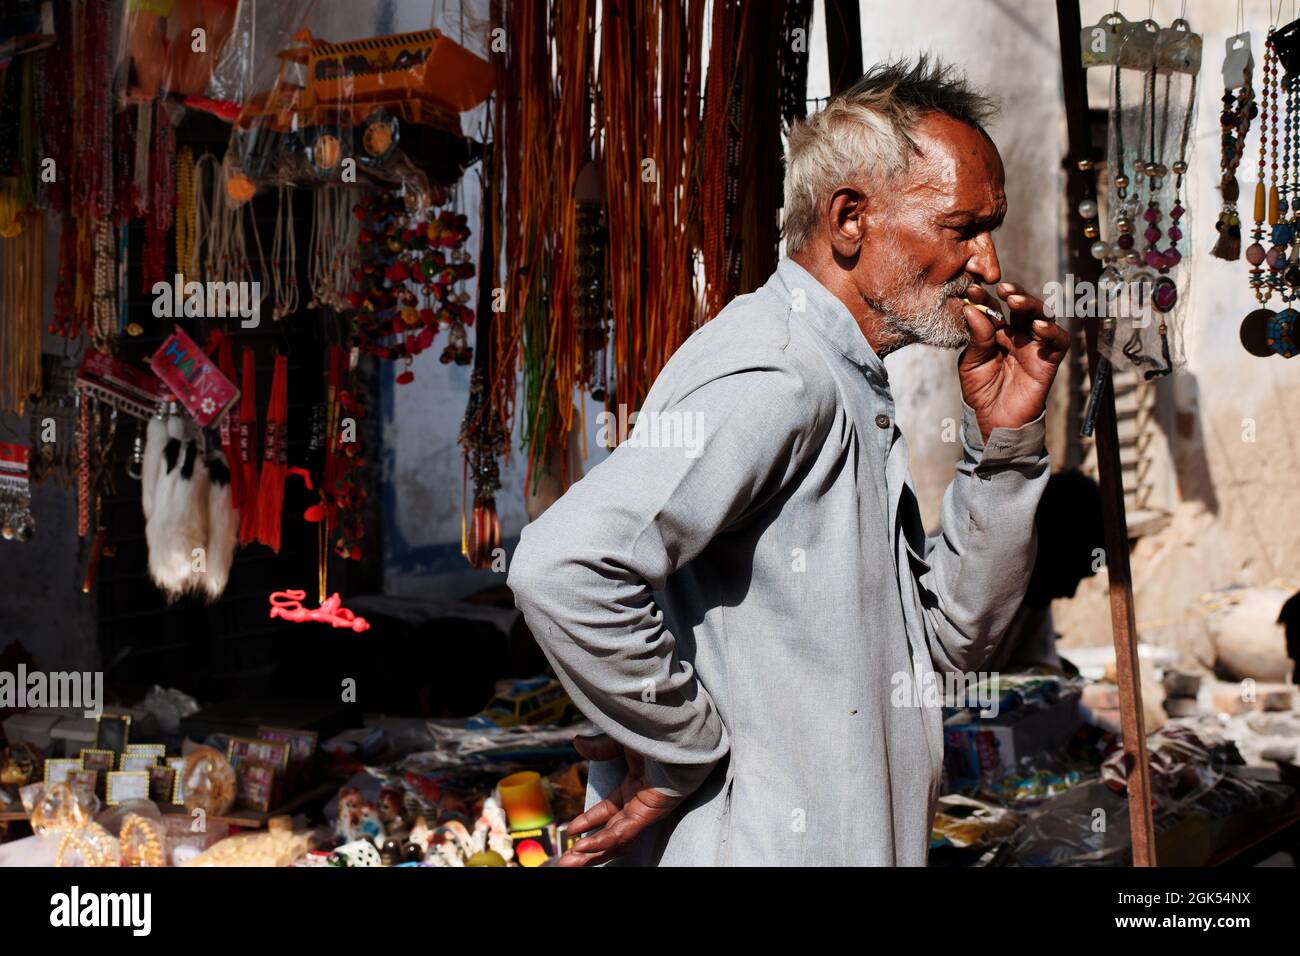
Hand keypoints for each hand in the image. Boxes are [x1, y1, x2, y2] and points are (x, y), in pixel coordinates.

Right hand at [555, 733, 682, 866]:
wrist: (678, 733)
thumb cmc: (658, 733)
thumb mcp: (621, 740)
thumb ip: (601, 747)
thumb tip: (578, 741)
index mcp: (635, 785)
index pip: (608, 811)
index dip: (588, 821)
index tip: (570, 830)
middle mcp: (639, 801)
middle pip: (609, 833)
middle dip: (586, 848)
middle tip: (566, 860)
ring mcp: (644, 809)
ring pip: (615, 840)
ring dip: (591, 853)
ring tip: (569, 864)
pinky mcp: (649, 813)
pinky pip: (623, 833)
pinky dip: (602, 842)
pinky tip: (583, 847)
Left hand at [958, 282, 1070, 439]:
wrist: (994, 423)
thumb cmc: (981, 393)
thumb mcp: (971, 364)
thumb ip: (976, 338)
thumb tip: (972, 309)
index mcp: (996, 333)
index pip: (994, 309)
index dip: (985, 298)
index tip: (972, 288)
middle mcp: (1018, 336)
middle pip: (1022, 307)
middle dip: (1015, 294)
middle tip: (1003, 288)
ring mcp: (1034, 347)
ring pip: (1042, 317)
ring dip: (1031, 305)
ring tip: (1015, 300)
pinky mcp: (1049, 361)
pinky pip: (1058, 342)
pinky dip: (1051, 331)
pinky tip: (1037, 326)